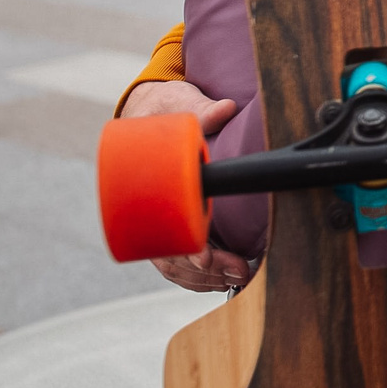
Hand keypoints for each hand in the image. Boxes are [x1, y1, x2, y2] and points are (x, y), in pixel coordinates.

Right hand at [119, 78, 251, 293]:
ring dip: (205, 279)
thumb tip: (225, 109)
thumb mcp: (180, 107)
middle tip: (238, 270)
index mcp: (149, 187)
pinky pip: (176, 263)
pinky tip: (222, 280)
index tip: (204, 257)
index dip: (183, 249)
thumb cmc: (163, 112)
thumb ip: (203, 112)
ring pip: (174, 266)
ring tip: (238, 276)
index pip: (162, 231)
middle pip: (171, 257)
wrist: (147, 112)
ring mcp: (156, 222)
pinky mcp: (169, 226)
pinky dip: (197, 278)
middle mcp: (149, 211)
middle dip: (205, 271)